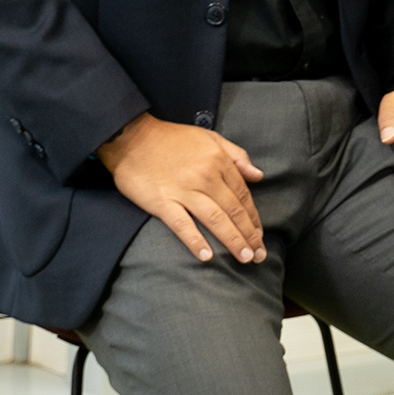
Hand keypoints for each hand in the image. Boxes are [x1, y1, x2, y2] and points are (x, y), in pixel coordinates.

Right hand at [97, 112, 267, 263]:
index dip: (253, 217)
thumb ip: (237, 155)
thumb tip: (258, 175)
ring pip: (215, 219)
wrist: (133, 137)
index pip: (243, 194)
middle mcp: (205, 177)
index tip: (260, 234)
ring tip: (244, 257)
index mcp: (218, 161)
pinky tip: (207, 256)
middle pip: (233, 210)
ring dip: (232, 240)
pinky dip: (195, 241)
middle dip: (249, 234)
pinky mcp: (162, 202)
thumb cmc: (173, 138)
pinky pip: (182, 225)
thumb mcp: (210, 138)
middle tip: (259, 255)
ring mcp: (183, 190)